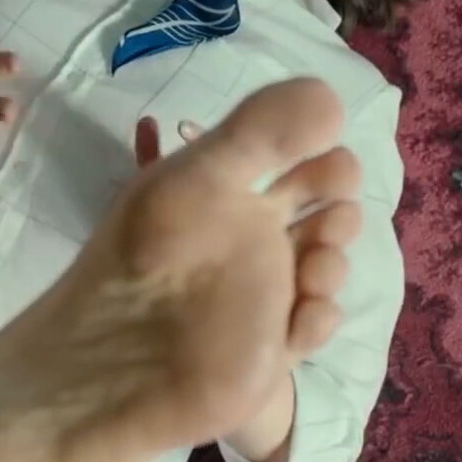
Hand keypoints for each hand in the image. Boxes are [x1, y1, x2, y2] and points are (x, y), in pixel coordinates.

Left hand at [107, 93, 362, 449]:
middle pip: (320, 214)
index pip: (290, 162)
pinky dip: (319, 317)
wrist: (123, 363)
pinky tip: (302, 317)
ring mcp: (264, 293)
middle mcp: (250, 239)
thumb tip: (333, 98)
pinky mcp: (272, 345)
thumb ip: (262, 129)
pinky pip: (316, 322)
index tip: (331, 153)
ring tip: (312, 268)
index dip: (320, 156)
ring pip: (326, 266)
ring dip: (332, 260)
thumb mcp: (203, 175)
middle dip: (338, 210)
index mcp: (229, 193)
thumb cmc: (156, 256)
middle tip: (332, 213)